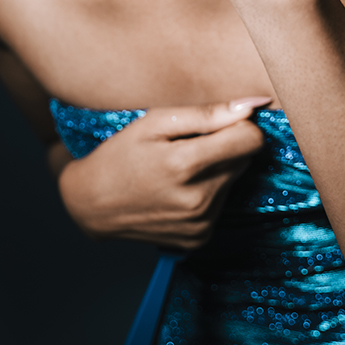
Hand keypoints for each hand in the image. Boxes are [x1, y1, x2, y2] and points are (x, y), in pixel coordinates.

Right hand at [57, 98, 267, 249]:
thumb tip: (252, 106)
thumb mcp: (154, 123)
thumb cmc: (120, 155)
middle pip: (243, 160)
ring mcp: (199, 223)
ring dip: (215, 171)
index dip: (240, 126)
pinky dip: (206, 193)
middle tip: (187, 145)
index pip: (251, 140)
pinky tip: (177, 190)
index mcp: (185, 164)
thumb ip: (206, 114)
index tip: (220, 123)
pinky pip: (221, 205)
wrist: (92, 204)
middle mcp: (198, 199)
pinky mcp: (199, 238)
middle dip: (224, 147)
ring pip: (233, 182)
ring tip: (178, 169)